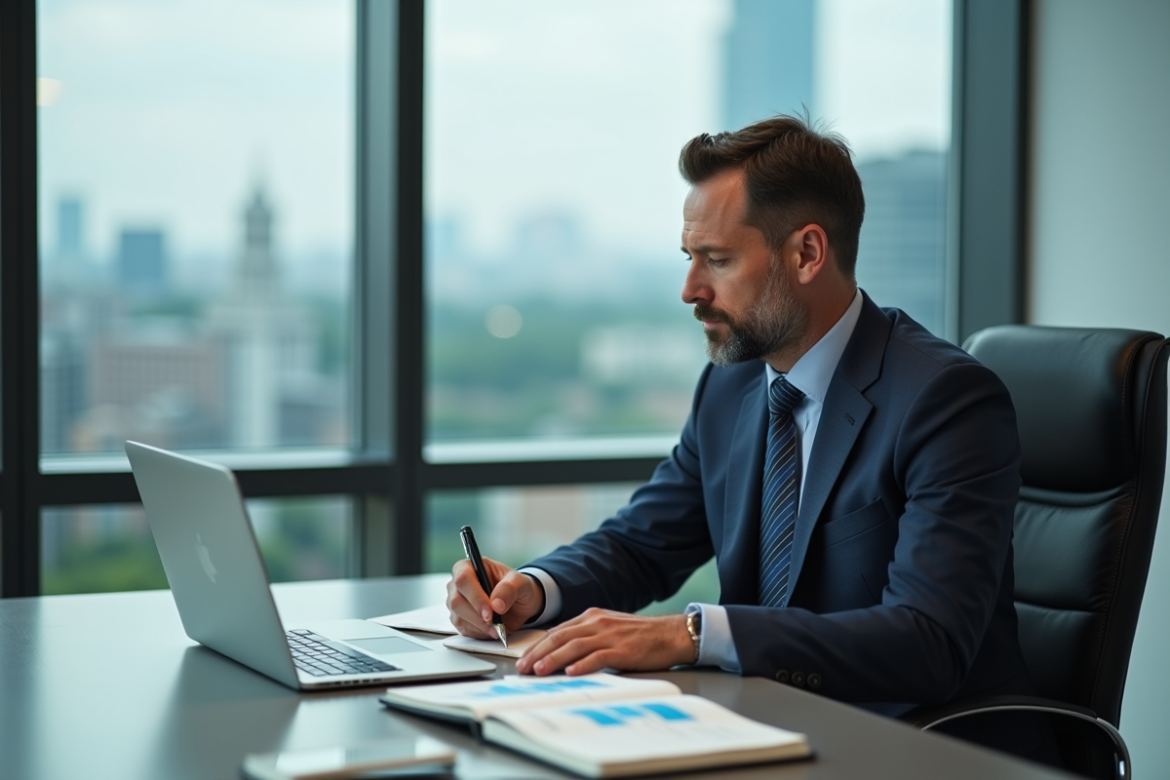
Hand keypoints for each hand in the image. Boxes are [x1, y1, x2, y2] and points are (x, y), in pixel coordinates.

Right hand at [446, 557, 543, 638]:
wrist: (518, 604)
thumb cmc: (516, 587)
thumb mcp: (521, 583)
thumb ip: (510, 588)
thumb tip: (496, 604)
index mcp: (470, 567)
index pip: (463, 579)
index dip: (475, 596)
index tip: (490, 611)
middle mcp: (458, 584)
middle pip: (456, 601)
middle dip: (477, 616)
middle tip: (496, 624)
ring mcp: (455, 602)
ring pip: (458, 618)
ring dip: (479, 627)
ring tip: (498, 628)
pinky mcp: (458, 619)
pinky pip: (463, 629)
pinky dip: (479, 633)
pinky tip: (491, 630)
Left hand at [515, 608, 694, 675]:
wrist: (670, 634)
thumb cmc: (640, 636)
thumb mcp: (609, 629)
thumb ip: (587, 636)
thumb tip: (561, 653)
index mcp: (592, 617)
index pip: (558, 631)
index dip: (538, 646)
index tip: (524, 659)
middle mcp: (598, 623)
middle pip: (561, 637)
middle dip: (539, 653)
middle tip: (523, 668)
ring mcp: (611, 635)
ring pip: (575, 646)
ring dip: (554, 659)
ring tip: (539, 671)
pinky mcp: (624, 650)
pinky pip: (599, 656)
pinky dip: (583, 664)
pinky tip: (572, 672)